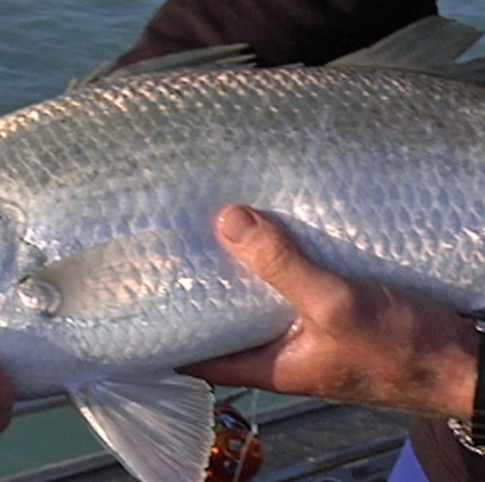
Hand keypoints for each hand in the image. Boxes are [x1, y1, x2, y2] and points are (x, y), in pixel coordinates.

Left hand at [180, 205, 477, 419]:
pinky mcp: (329, 310)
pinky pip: (289, 282)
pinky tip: (267, 225)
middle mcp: (276, 350)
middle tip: (166, 239)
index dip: (159, 328)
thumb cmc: (403, 351)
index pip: (192, 354)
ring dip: (236, 265)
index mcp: (265, 364)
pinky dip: (275, 258)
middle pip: (219, 317)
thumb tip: (225, 221)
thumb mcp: (336, 306)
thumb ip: (282, 267)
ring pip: (253, 296)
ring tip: (206, 221)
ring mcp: (303, 330)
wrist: (468, 362)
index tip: (133, 291)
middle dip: (194, 283)